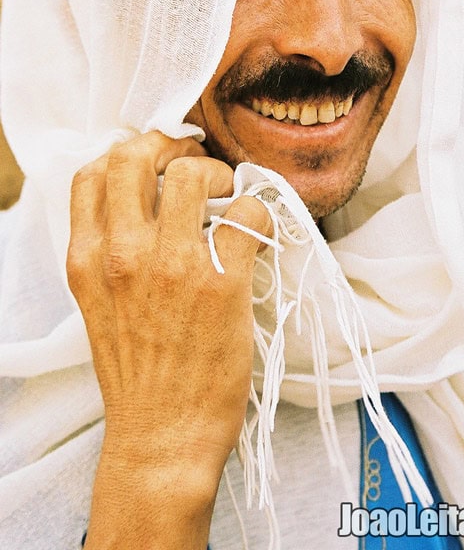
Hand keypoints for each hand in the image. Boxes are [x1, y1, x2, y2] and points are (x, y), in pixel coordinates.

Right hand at [67, 130, 269, 548]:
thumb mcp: (99, 304)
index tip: (156, 157)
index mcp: (88, 259)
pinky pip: (248, 214)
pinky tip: (255, 229)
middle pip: (136, 156)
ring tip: (227, 196)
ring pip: (192, 173)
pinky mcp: (222, 284)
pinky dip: (258, 209)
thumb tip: (144, 200)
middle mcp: (123, 254)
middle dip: (170, 145)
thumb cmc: (136, 371)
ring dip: (216, 173)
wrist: (161, 436)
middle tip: (196, 163)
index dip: (129, 151)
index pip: (92, 172)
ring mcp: (173, 266)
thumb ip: (109, 250)